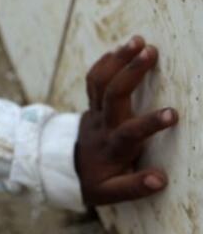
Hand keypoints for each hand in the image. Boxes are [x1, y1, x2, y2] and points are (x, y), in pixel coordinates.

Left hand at [76, 35, 178, 205]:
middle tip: (151, 51)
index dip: (150, 124)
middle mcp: (102, 125)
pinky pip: (93, 80)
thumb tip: (160, 179)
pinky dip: (106, 62)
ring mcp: (93, 112)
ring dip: (119, 59)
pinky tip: (120, 48)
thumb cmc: (94, 182)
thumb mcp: (110, 193)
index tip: (172, 114)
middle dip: (132, 72)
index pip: (131, 133)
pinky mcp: (90, 105)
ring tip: (139, 40)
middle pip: (113, 95)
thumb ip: (134, 187)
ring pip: (100, 81)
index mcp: (113, 147)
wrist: (61, 171)